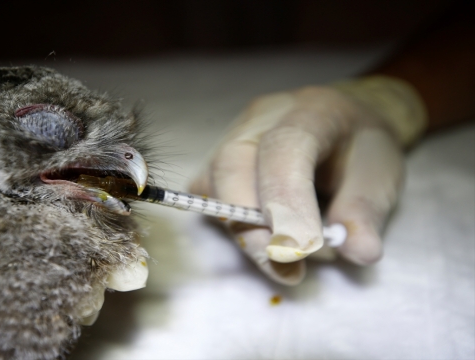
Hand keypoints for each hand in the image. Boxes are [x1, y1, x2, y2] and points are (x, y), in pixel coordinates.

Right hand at [191, 76, 426, 284]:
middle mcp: (263, 116)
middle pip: (232, 163)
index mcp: (312, 110)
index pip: (285, 148)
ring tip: (283, 260)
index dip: (287, 201)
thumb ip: (366, 211)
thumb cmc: (361, 150)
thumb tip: (358, 250)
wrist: (345, 126)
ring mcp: (233, 135)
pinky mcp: (217, 158)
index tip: (301, 251)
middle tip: (285, 268)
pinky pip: (208, 194)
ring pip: (214, 182)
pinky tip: (264, 235)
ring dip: (242, 230)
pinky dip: (230, 223)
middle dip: (251, 225)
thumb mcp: (381, 176)